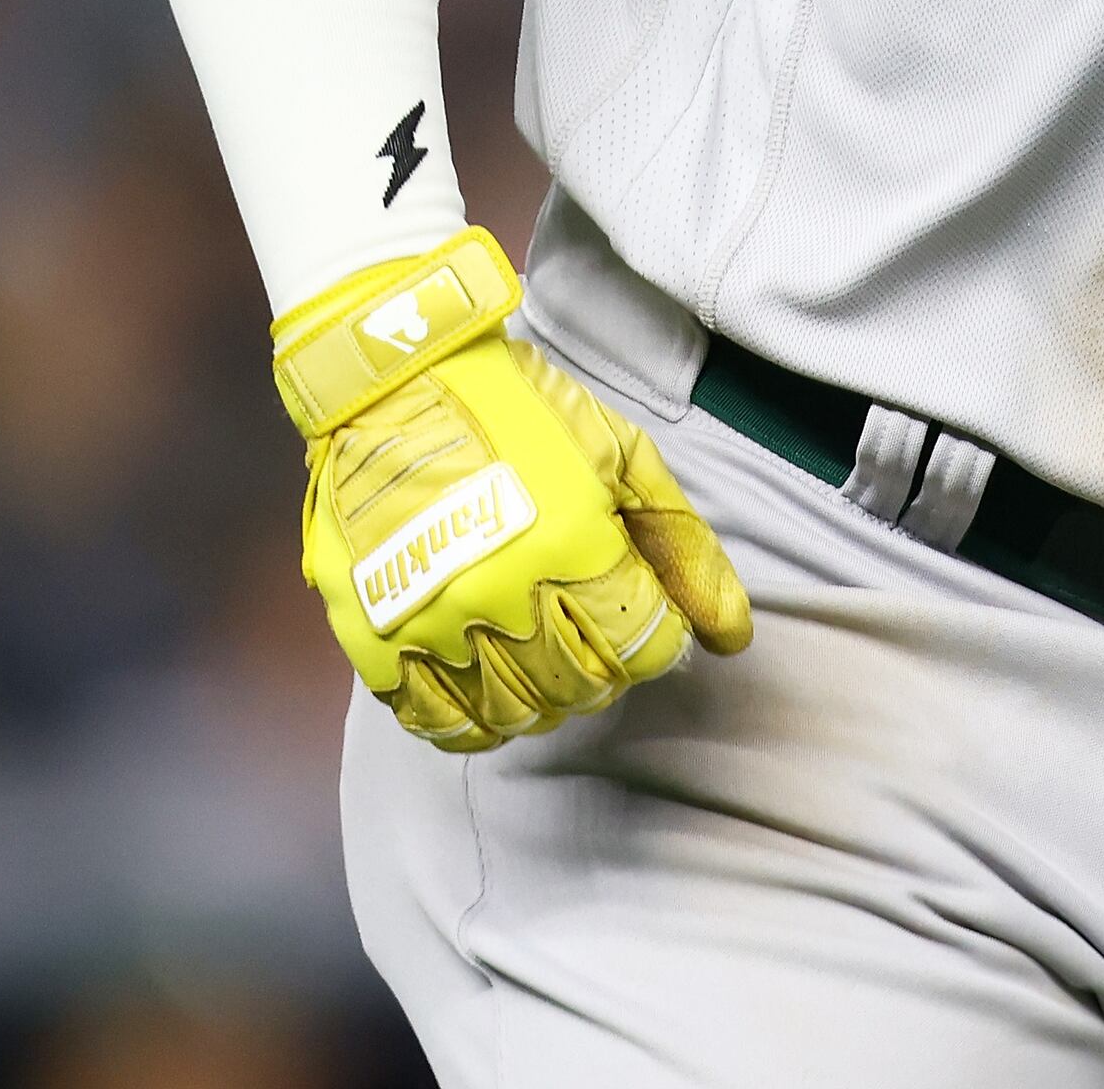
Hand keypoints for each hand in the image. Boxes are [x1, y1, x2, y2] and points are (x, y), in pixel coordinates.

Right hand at [272, 231, 751, 752]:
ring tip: (542, 652)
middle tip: (592, 626)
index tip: (641, 609)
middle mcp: (500, 597)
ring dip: (546, 696)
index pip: (647, 650)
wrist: (395, 382)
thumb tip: (732, 636)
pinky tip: (487, 687)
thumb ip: (683, 548)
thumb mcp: (621, 458)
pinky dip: (472, 722)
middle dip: (607, 666)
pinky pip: (434, 722)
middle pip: (584, 688)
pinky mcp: (371, 639)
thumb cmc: (519, 411)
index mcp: (571, 547)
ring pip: (515, 714)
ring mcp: (430, 623)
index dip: (658, 635)